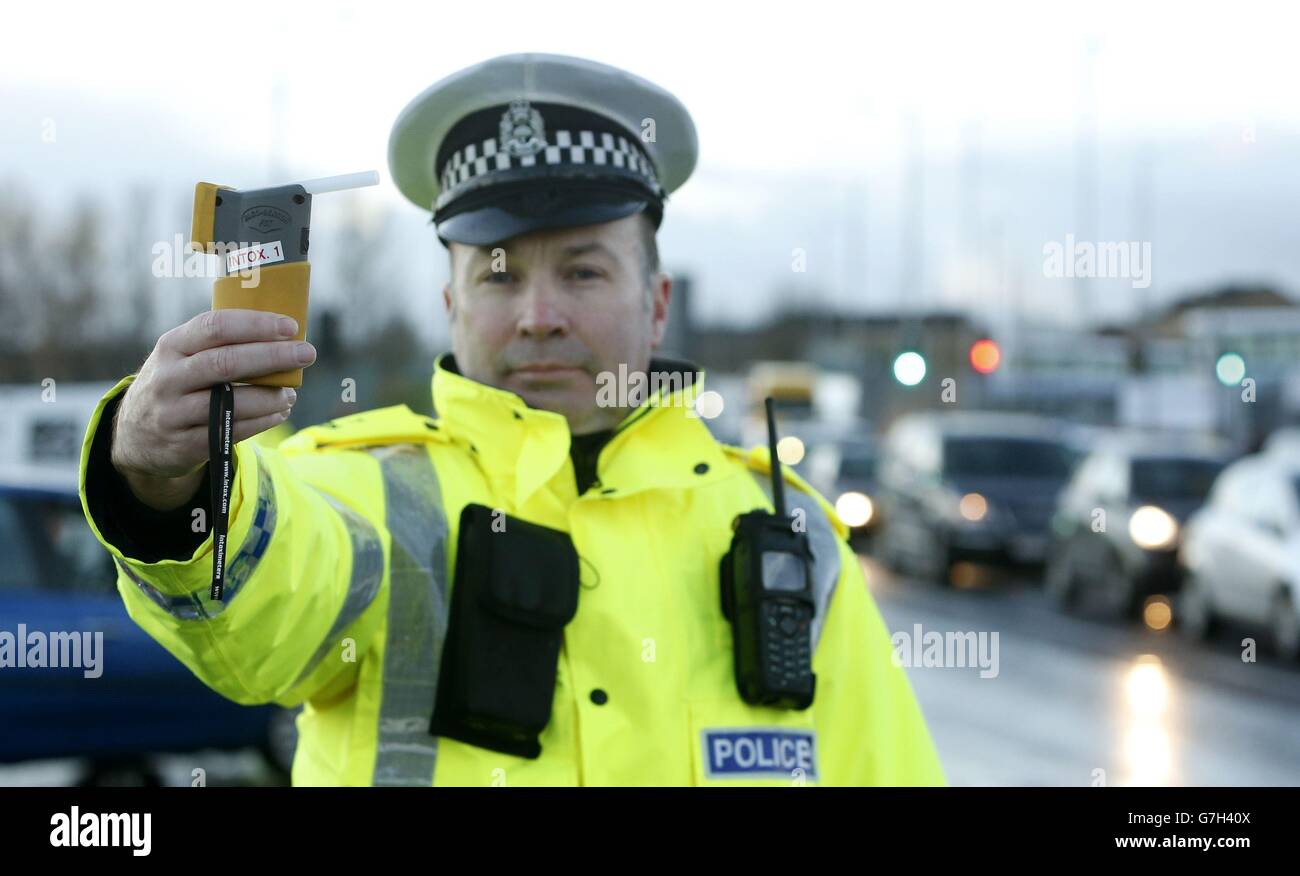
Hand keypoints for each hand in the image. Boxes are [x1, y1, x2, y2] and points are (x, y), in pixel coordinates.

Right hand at [110, 308, 315, 509]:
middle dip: (273, 356)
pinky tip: (279, 412)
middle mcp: (168, 378)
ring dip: (270, 396)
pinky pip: (231, 431)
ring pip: (231, 402)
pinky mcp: (184, 445)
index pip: (214, 327)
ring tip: (291, 392)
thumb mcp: (181, 357)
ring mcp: (173, 414)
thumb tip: (281, 333)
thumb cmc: (176, 384)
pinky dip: (262, 421)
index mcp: (170, 346)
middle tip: (307, 353)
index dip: (255, 325)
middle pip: (226, 363)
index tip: (290, 326)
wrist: (134, 436)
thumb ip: (218, 344)